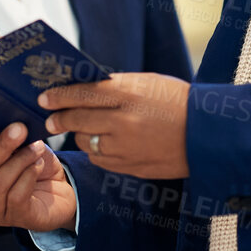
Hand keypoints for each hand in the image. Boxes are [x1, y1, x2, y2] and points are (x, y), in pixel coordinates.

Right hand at [0, 122, 77, 232]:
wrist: (59, 192)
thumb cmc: (34, 165)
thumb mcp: (20, 146)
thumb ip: (8, 135)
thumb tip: (8, 120)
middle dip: (0, 146)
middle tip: (20, 129)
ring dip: (19, 160)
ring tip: (36, 147)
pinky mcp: (13, 218)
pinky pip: (16, 196)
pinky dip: (29, 176)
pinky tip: (39, 164)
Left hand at [39, 72, 189, 177]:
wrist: (207, 135)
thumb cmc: (178, 102)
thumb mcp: (149, 83)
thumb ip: (116, 86)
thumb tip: (83, 89)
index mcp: (129, 93)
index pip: (82, 93)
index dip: (59, 96)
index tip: (44, 98)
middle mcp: (124, 120)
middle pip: (78, 119)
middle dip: (59, 119)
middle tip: (50, 119)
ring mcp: (126, 147)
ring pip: (86, 142)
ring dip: (80, 135)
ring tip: (82, 129)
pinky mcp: (129, 167)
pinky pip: (99, 159)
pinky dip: (97, 151)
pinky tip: (103, 144)